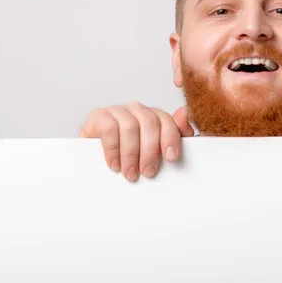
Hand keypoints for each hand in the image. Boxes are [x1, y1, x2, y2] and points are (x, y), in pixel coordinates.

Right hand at [79, 102, 193, 180]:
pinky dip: (113, 149)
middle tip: (148, 172)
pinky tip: (115, 164)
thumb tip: (184, 113)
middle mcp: (137, 110)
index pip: (167, 120)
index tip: (171, 158)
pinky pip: (109, 128)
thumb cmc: (132, 156)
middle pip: (149, 123)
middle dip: (150, 150)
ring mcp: (118, 111)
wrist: (97, 161)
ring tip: (131, 172)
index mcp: (154, 115)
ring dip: (131, 153)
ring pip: (130, 126)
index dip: (170, 138)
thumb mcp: (156, 151)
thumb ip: (175, 134)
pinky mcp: (99, 116)